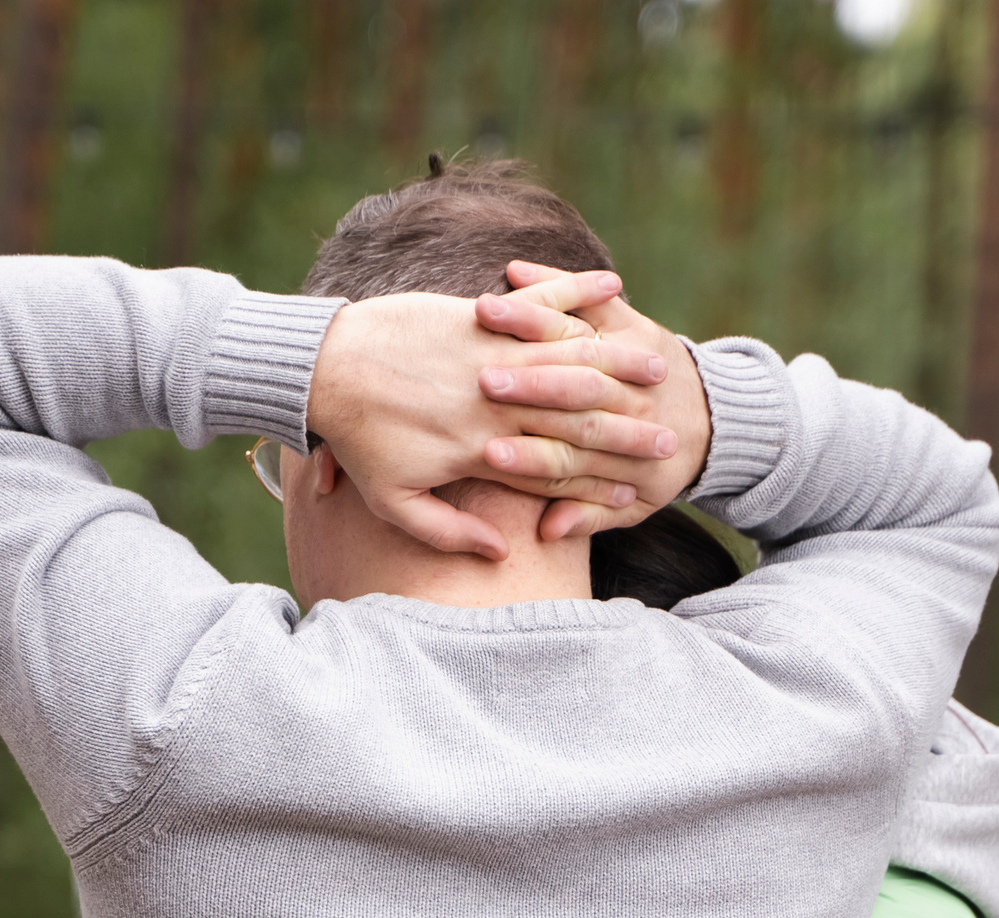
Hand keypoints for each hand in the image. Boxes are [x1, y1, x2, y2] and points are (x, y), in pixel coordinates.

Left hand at [307, 271, 680, 559]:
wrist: (324, 367)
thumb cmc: (358, 437)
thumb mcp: (393, 499)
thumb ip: (447, 531)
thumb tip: (501, 551)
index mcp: (480, 450)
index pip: (557, 465)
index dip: (604, 475)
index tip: (641, 483)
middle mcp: (493, 402)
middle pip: (575, 413)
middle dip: (628, 423)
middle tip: (674, 428)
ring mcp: (488, 354)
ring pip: (566, 358)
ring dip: (616, 361)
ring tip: (657, 365)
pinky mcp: (477, 316)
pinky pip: (537, 304)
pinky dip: (576, 293)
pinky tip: (613, 286)